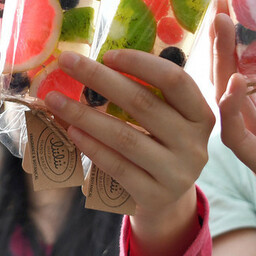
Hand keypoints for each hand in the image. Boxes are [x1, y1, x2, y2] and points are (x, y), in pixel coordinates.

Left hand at [44, 50, 214, 255]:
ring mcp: (177, 172)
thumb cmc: (158, 147)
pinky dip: (91, 146)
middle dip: (99, 79)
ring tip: (55, 100)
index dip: (141, 64)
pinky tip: (71, 131)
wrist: (166, 201)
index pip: (175, 81)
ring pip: (125, 136)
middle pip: (142, 103)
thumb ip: (147, 94)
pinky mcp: (155, 195)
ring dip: (84, 115)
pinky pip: (116, 166)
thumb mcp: (166, 121)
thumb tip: (92, 63)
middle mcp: (194, 143)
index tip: (107, 54)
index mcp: (200, 115)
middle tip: (66, 62)